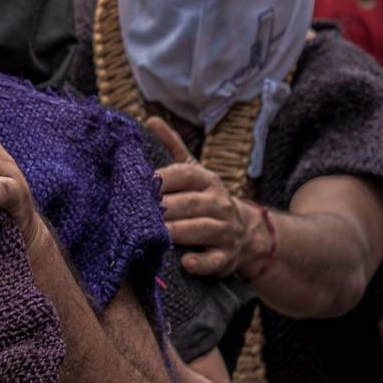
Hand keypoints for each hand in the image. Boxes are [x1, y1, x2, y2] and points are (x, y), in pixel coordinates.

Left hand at [147, 117, 251, 276]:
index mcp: (207, 180)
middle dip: (163, 208)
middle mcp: (218, 203)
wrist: (247, 232)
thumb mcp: (193, 172)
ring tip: (153, 235)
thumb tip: (151, 120)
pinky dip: (201, 262)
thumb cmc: (206, 199)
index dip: (161, 178)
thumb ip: (173, 147)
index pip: (184, 174)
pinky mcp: (226, 256)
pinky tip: (185, 262)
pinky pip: (214, 260)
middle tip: (136, 212)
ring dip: (176, 232)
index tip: (136, 183)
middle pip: (188, 203)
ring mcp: (224, 230)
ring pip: (200, 230)